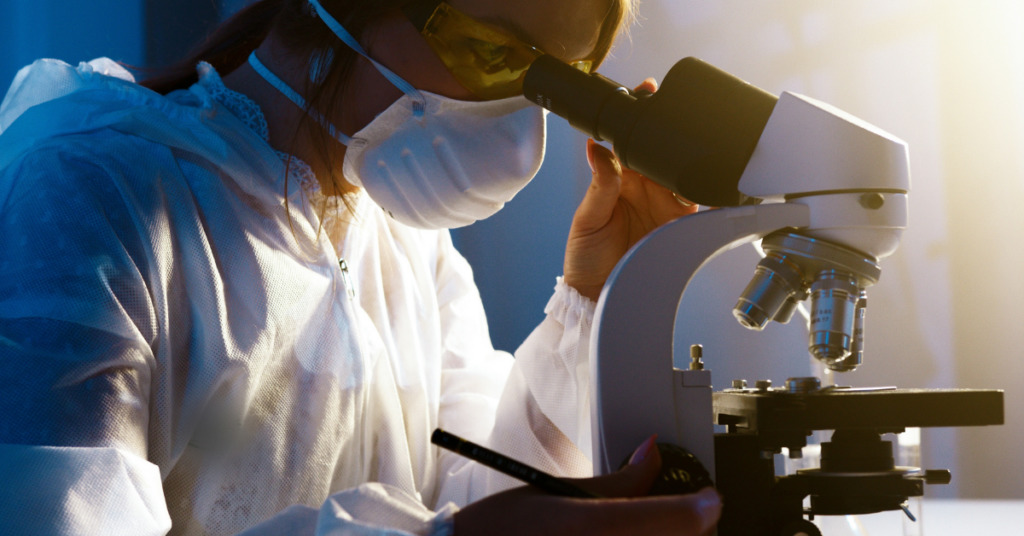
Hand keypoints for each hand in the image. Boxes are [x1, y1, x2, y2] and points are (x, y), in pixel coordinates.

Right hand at [452, 436, 721, 535]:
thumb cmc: (502, 530)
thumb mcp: (557, 493)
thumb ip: (617, 481)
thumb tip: (652, 453)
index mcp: (588, 526)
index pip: (668, 518)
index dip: (695, 508)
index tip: (709, 499)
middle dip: (681, 525)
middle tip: (675, 512)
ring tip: (644, 524)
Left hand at [563, 79, 698, 300]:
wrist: (597, 295)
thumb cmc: (584, 257)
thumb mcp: (587, 219)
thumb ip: (599, 185)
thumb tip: (596, 147)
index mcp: (619, 179)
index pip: (630, 141)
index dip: (640, 117)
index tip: (647, 93)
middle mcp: (644, 187)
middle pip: (662, 151)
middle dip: (671, 130)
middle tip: (677, 110)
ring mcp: (664, 204)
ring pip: (682, 172)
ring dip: (687, 158)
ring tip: (692, 144)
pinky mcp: (679, 223)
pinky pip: (698, 202)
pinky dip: (707, 191)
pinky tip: (709, 179)